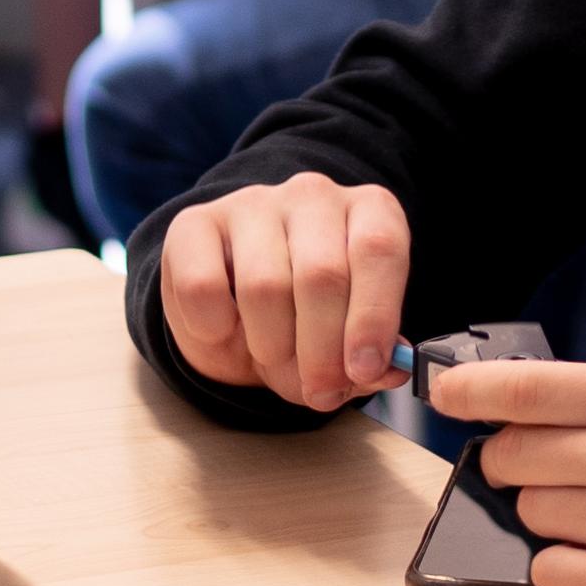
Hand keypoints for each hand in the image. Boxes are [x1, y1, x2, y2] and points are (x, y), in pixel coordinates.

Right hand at [158, 175, 410, 408]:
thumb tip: (391, 370)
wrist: (230, 314)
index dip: (375, 315)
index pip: (379, 248)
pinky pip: (202, 286)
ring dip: (271, 345)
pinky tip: (222, 330)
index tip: (364, 368)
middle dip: (322, 350)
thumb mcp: (346, 346)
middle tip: (319, 390)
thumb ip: (374, 360)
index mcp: (368, 211)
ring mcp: (252, 203)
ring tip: (272, 357)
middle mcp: (314, 195)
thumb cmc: (303, 323)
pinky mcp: (194, 222)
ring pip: (264, 285)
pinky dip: (213, 328)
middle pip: (322, 274)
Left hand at [431, 353, 585, 585]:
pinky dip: (565, 567)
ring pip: (528, 513)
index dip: (470, 390)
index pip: (528, 388)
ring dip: (550, 515)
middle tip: (554, 470)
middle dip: (515, 463)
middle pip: (513, 454)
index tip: (444, 393)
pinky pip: (547, 570)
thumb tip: (500, 408)